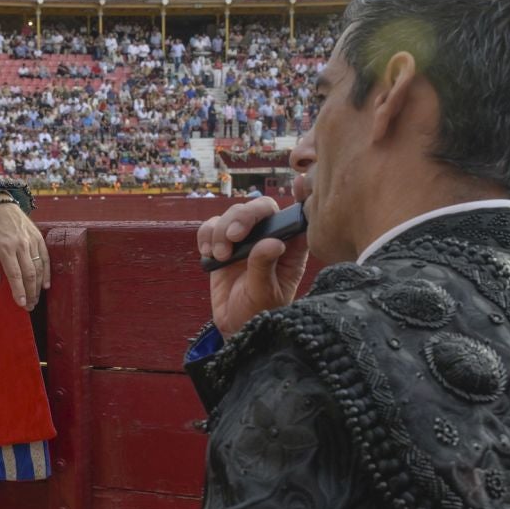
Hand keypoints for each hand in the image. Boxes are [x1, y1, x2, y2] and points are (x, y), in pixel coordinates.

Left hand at [0, 199, 48, 309]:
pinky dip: (47, 273)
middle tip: (30, 306)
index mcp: (5, 249)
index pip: (15, 274)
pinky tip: (46, 285)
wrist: (2, 207)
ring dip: (38, 286)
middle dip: (31, 293)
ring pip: (39, 268)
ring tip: (36, 299)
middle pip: (29, 274)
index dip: (19, 291)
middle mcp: (21, 245)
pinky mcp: (39, 238)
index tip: (21, 304)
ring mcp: (32, 241)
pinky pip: (45, 258)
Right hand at [199, 196, 309, 337]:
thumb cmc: (260, 313)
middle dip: (244, 217)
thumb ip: (265, 267)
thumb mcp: (266, 294)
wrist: (235, 327)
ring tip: (221, 255)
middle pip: (260, 208)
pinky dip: (207, 235)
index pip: (299, 216)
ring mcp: (245, 239)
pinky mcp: (222, 243)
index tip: (300, 182)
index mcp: (291, 248)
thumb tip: (272, 242)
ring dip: (222, 230)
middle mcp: (269, 237)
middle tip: (233, 238)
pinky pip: (211, 226)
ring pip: (233, 214)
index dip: (303, 195)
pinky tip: (209, 253)